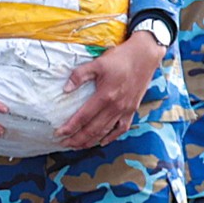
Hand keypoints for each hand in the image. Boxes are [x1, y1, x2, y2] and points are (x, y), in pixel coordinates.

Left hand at [60, 30, 166, 148]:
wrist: (144, 56)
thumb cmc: (120, 58)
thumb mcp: (97, 63)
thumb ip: (80, 75)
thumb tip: (65, 89)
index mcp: (105, 96)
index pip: (83, 117)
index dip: (70, 127)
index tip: (58, 134)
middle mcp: (115, 107)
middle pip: (93, 129)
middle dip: (77, 139)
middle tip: (64, 144)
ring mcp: (125, 110)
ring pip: (105, 131)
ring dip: (90, 141)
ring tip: (78, 146)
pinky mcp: (132, 110)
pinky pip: (121, 129)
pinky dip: (111, 138)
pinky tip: (102, 142)